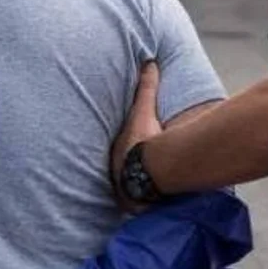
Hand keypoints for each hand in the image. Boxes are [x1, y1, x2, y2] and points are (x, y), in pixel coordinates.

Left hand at [110, 61, 161, 211]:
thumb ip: (146, 87)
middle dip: (123, 170)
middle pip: (118, 170)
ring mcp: (124, 189)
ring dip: (130, 189)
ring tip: (138, 190)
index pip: (116, 149)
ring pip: (125, 188)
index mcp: (116, 151)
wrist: (152, 172)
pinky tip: (145, 206)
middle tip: (132, 170)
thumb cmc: (145, 140)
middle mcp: (116, 172)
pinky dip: (140, 203)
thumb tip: (149, 62)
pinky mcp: (135, 204)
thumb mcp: (144, 109)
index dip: (122, 148)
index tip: (129, 148)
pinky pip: (136, 203)